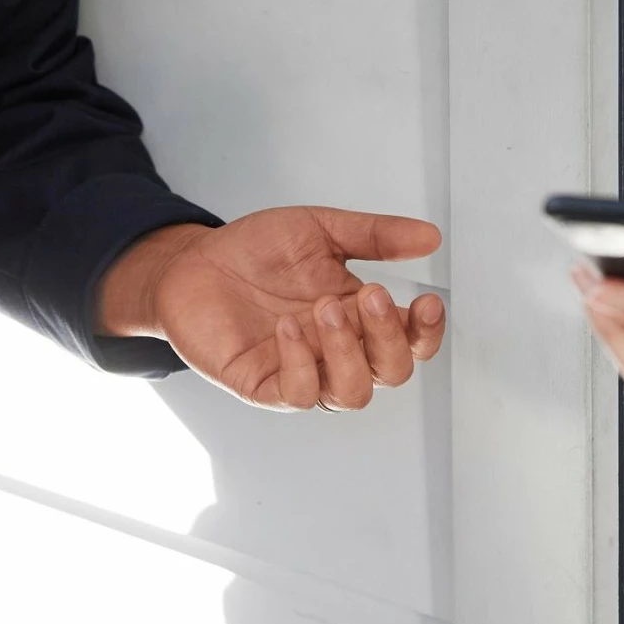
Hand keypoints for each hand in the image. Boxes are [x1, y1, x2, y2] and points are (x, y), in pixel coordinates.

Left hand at [99, 209, 445, 410]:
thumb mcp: (320, 229)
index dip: (427, 331)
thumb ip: (374, 235)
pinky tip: (288, 328)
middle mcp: (338, 351)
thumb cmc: (257, 251)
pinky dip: (301, 363)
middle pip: (390, 372)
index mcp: (360, 317)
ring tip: (325, 307)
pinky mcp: (264, 385)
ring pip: (350, 394)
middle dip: (388, 336)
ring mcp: (303, 371)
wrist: (193, 262)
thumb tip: (430, 236)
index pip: (411, 341)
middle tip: (368, 293)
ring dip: (347, 352)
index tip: (427, 300)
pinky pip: (298, 394)